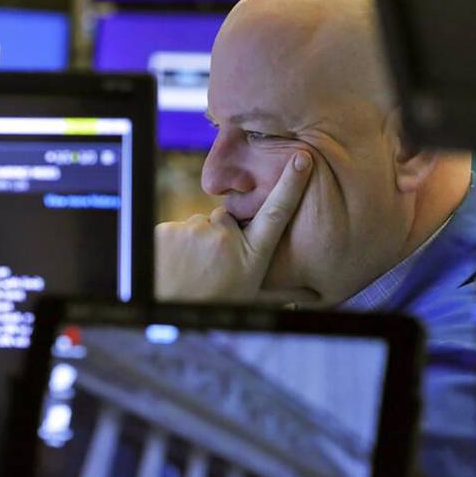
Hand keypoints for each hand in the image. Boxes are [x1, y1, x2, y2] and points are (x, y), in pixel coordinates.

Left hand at [156, 151, 313, 302]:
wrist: (169, 316)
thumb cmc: (213, 307)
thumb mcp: (251, 294)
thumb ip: (271, 279)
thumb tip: (306, 292)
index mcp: (251, 256)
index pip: (276, 214)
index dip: (291, 185)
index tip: (302, 160)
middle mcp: (227, 240)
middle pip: (224, 218)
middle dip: (217, 234)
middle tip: (209, 266)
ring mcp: (196, 233)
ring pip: (197, 226)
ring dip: (193, 242)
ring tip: (188, 270)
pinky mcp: (169, 231)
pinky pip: (174, 230)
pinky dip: (172, 245)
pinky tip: (172, 265)